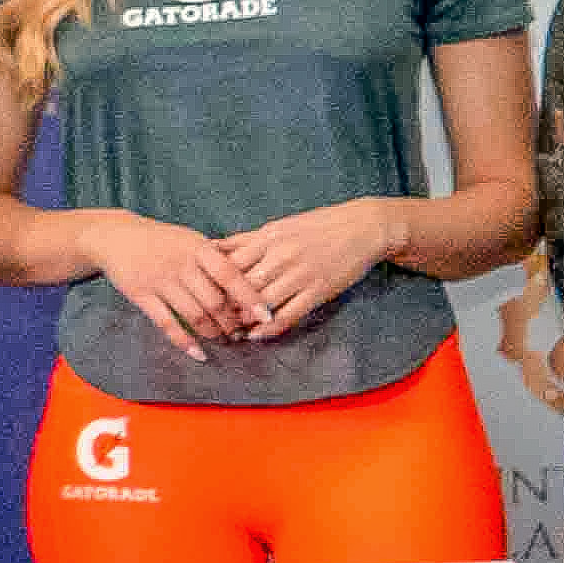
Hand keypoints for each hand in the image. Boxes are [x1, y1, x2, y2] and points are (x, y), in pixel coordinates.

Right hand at [88, 209, 253, 345]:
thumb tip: (252, 279)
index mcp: (197, 248)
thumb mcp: (190, 239)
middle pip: (214, 301)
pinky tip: (199, 354)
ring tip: (224, 340)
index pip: (230, 275)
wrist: (116, 237)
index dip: (249, 296)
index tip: (266, 315)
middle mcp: (180, 265)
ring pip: (193, 315)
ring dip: (213, 333)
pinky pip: (166, 324)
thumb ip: (217, 257)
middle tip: (243, 333)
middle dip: (232, 322)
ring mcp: (159, 281)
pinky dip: (184, 342)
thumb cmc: (162, 240)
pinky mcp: (141, 296)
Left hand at [209, 198, 409, 334]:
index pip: (229, 264)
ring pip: (262, 304)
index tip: (200, 296)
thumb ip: (245, 240)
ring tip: (230, 332)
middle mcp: (281, 256)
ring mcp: (301, 274)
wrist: (363, 227)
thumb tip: (211, 247)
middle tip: (210, 321)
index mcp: (268, 237)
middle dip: (224, 307)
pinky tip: (257, 336)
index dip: (212, 283)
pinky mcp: (319, 291)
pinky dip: (270, 329)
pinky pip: (289, 315)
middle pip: (241, 287)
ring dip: (244, 321)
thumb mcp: (278, 227)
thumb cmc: (317, 226)